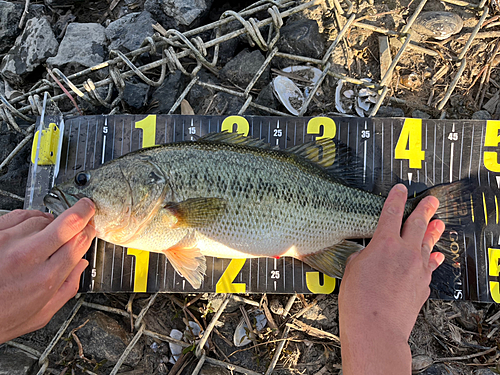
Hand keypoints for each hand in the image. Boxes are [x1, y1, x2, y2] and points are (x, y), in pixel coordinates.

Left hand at [0, 198, 94, 343]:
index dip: (90, 232)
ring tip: (50, 232)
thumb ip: (67, 289)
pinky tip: (34, 224)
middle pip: (67, 223)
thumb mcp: (40, 314)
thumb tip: (80, 267)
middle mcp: (28, 257)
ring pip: (44, 218)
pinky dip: (31, 216)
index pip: (79, 243)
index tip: (90, 228)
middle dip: (83, 212)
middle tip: (87, 208)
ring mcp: (8, 242)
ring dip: (52, 221)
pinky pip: (20, 214)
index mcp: (45, 279)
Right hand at [339, 184, 444, 374]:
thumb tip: (369, 254)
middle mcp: (405, 252)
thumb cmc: (359, 301)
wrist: (376, 328)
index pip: (392, 212)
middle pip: (418, 224)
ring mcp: (417, 269)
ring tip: (439, 223)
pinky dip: (432, 258)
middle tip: (431, 201)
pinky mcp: (423, 285)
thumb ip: (363, 255)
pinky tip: (435, 255)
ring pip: (427, 244)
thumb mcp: (352, 269)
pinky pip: (430, 266)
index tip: (401, 189)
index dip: (396, 198)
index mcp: (384, 243)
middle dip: (425, 209)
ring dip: (433, 232)